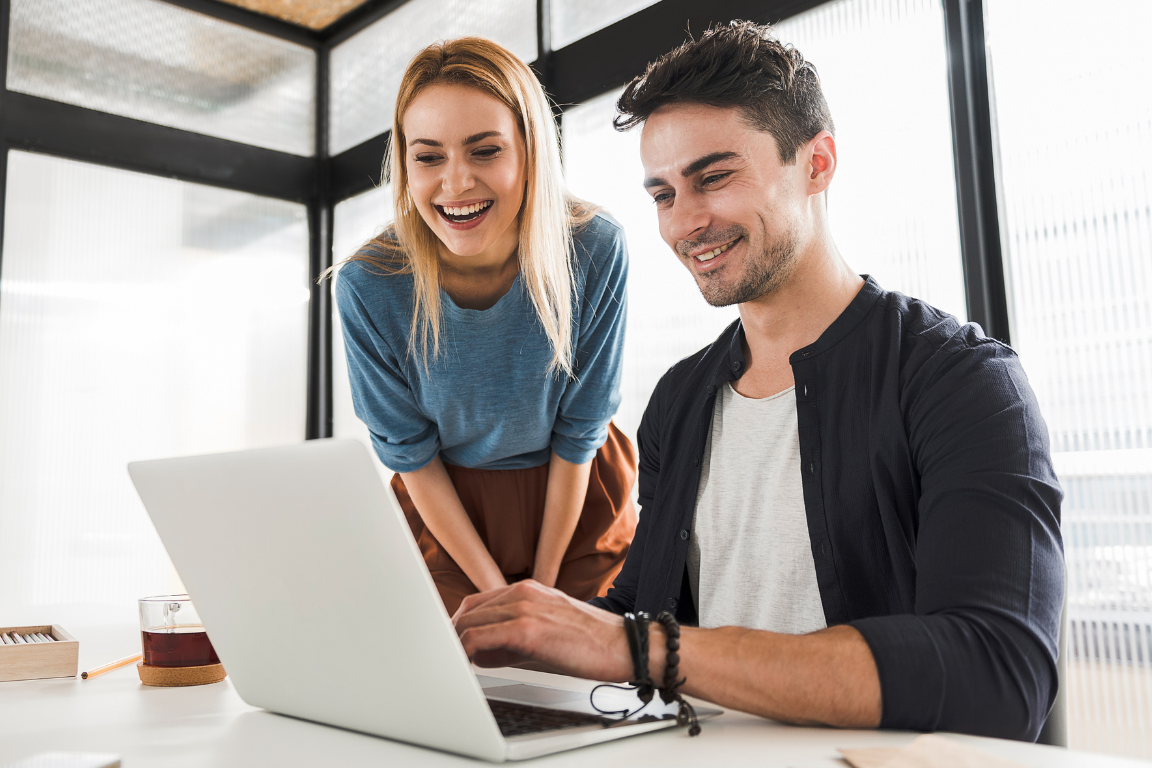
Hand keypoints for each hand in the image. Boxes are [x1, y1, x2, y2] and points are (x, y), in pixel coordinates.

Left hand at [453, 580, 632, 680]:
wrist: (624, 645)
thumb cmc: (591, 641)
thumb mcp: (546, 630)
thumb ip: (511, 639)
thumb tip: (480, 654)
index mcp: (527, 589)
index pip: (477, 603)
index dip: (461, 625)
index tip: (454, 644)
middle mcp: (523, 592)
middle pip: (468, 611)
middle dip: (454, 636)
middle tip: (450, 658)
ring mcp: (524, 608)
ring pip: (469, 623)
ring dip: (457, 645)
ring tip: (458, 665)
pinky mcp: (527, 629)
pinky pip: (480, 639)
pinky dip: (467, 652)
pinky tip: (470, 665)